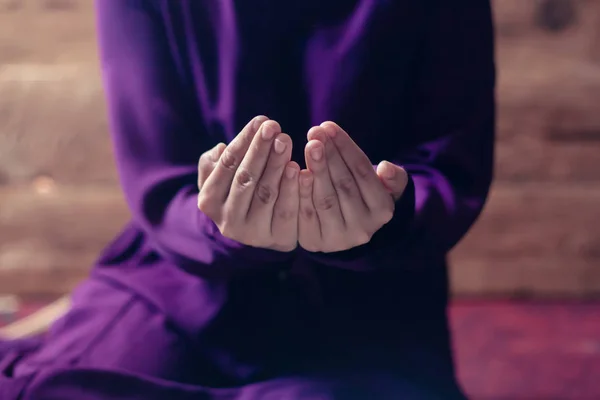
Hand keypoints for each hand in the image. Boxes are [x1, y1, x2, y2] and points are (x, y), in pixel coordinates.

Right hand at [197, 116, 299, 251]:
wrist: (258, 229)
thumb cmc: (238, 191)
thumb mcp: (220, 177)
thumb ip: (215, 162)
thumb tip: (221, 149)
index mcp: (209, 201)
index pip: (227, 165)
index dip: (243, 141)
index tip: (260, 121)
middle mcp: (227, 220)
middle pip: (245, 179)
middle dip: (260, 150)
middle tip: (274, 126)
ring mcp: (252, 233)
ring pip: (266, 193)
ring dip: (276, 165)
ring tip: (285, 141)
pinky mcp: (278, 239)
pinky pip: (286, 211)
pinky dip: (293, 189)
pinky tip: (300, 169)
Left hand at [298, 122, 407, 252]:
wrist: (347, 227)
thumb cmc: (365, 195)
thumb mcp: (387, 186)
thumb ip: (394, 177)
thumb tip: (385, 168)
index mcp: (382, 211)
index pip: (362, 173)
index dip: (345, 147)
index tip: (329, 126)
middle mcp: (362, 228)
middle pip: (343, 184)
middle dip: (328, 154)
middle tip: (314, 132)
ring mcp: (338, 238)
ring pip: (324, 198)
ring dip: (315, 168)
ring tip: (307, 145)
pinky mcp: (314, 242)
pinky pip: (305, 213)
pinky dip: (300, 191)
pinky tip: (293, 170)